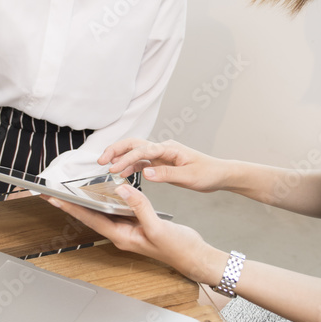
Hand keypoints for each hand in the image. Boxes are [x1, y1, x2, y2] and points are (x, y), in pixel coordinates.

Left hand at [45, 184, 225, 284]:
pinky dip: (108, 200)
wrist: (194, 256)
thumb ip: (140, 207)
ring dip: (87, 202)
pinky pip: (117, 210)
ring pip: (102, 213)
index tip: (54, 197)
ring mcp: (128, 229)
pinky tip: (104, 192)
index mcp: (122, 236)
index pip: (90, 218)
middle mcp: (121, 233)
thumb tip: (122, 190)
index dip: (71, 207)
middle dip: (72, 204)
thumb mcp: (158, 227)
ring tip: (70, 191)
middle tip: (53, 192)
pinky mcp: (137, 224)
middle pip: (90, 216)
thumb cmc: (178, 248)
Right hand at [99, 139, 224, 192]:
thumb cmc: (208, 173)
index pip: (143, 150)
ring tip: (106, 167)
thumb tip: (146, 173)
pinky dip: (130, 166)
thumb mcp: (189, 177)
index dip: (127, 159)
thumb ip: (166, 175)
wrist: (219, 174)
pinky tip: (122, 174)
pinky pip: (142, 162)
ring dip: (120, 158)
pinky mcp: (161, 163)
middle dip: (116, 150)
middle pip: (134, 144)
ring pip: (136, 152)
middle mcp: (163, 149)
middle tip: (101, 160)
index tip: (114, 168)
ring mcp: (161, 155)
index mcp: (169, 149)